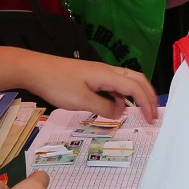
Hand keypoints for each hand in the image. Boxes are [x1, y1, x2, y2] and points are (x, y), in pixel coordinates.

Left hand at [23, 54, 158, 122]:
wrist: (35, 69)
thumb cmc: (56, 83)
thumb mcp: (82, 101)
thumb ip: (104, 109)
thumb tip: (119, 113)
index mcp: (107, 75)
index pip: (136, 88)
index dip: (147, 103)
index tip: (152, 119)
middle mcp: (106, 71)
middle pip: (136, 80)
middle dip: (148, 96)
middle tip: (153, 114)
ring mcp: (98, 73)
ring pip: (125, 82)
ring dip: (135, 96)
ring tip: (140, 113)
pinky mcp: (90, 77)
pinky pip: (113, 86)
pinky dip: (120, 96)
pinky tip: (116, 108)